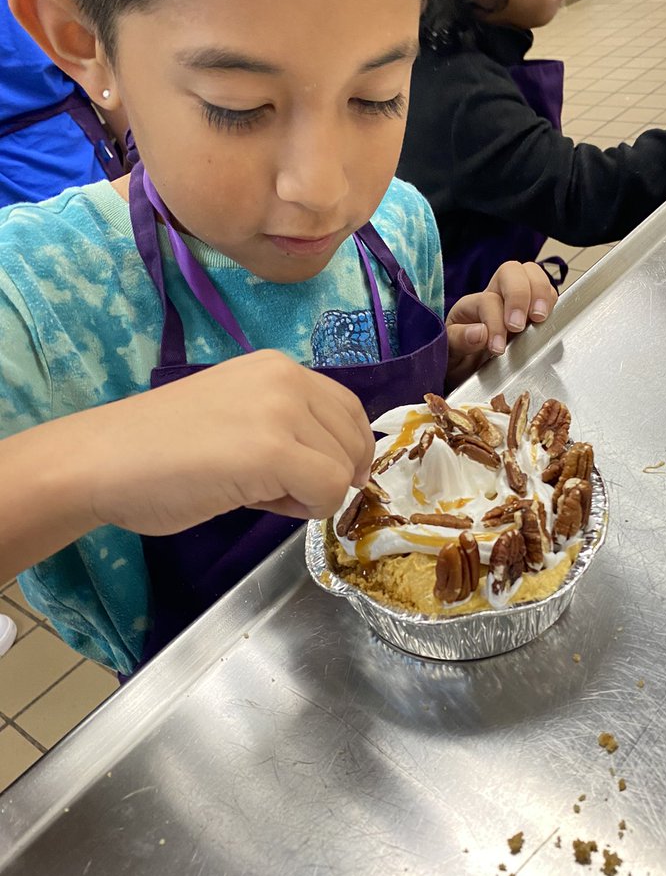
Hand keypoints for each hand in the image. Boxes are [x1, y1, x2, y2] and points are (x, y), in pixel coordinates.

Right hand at [73, 350, 373, 533]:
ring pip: (344, 468)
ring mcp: (281, 411)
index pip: (348, 409)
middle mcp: (286, 378)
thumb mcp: (239, 417)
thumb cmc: (159, 450)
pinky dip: (307, 509)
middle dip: (328, 475)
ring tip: (259, 491)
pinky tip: (261, 502)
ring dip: (313, 494)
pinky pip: (329, 490)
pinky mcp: (274, 451)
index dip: (345, 451)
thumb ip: (287, 427)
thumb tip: (338, 469)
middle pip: (352, 440)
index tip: (319, 478)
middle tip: (277, 489)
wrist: (102, 460)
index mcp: (278, 366)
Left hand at [445, 261, 558, 387]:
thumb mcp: (448, 351)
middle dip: (519, 295)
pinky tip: (549, 320)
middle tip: (520, 325)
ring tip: (540, 318)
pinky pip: (548, 294)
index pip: (488, 301)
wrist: (465, 369)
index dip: (495, 322)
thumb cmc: (457, 358)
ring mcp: (517, 301)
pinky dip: (552, 302)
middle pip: (511, 271)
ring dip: (541, 294)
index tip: (498, 348)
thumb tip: (480, 333)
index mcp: (471, 305)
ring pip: (532, 275)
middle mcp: (495, 296)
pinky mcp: (533, 311)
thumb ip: (458, 340)